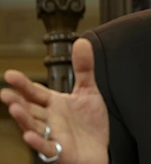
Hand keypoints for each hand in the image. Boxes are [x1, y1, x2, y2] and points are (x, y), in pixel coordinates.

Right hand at [1, 38, 108, 163]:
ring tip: (14, 108)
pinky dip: (38, 142)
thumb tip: (81, 41)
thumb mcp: (88, 92)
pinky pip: (46, 148)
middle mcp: (50, 119)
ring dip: (23, 119)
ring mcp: (53, 135)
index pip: (35, 92)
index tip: (10, 74)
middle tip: (5, 93)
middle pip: (30, 109)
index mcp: (54, 104)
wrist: (99, 151)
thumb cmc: (89, 124)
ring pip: (33, 126)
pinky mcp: (60, 151)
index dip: (24, 84)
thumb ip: (84, 68)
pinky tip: (30, 136)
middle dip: (17, 101)